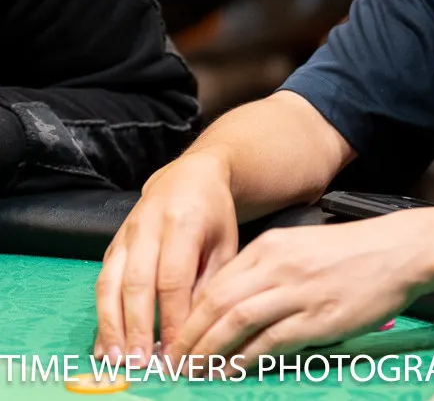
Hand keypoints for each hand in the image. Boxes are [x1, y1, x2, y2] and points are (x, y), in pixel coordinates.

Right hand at [94, 152, 238, 366]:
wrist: (190, 175)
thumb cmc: (215, 214)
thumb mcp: (226, 242)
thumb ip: (210, 282)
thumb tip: (194, 329)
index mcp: (183, 223)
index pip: (174, 278)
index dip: (171, 317)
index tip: (175, 350)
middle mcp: (148, 227)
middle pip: (137, 283)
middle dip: (137, 327)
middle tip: (140, 363)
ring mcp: (125, 235)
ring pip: (111, 283)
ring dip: (111, 325)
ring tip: (116, 359)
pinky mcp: (112, 244)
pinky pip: (101, 281)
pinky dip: (101, 315)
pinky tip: (105, 342)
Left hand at [166, 211, 433, 369]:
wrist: (402, 250)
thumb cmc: (355, 252)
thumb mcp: (303, 247)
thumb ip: (268, 269)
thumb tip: (231, 303)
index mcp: (272, 246)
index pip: (214, 283)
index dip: (187, 315)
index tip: (173, 338)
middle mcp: (279, 266)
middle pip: (216, 304)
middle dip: (187, 338)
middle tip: (170, 363)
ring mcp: (298, 292)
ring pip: (235, 323)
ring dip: (207, 352)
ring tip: (190, 373)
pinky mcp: (318, 318)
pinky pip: (269, 342)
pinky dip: (242, 360)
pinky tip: (229, 373)